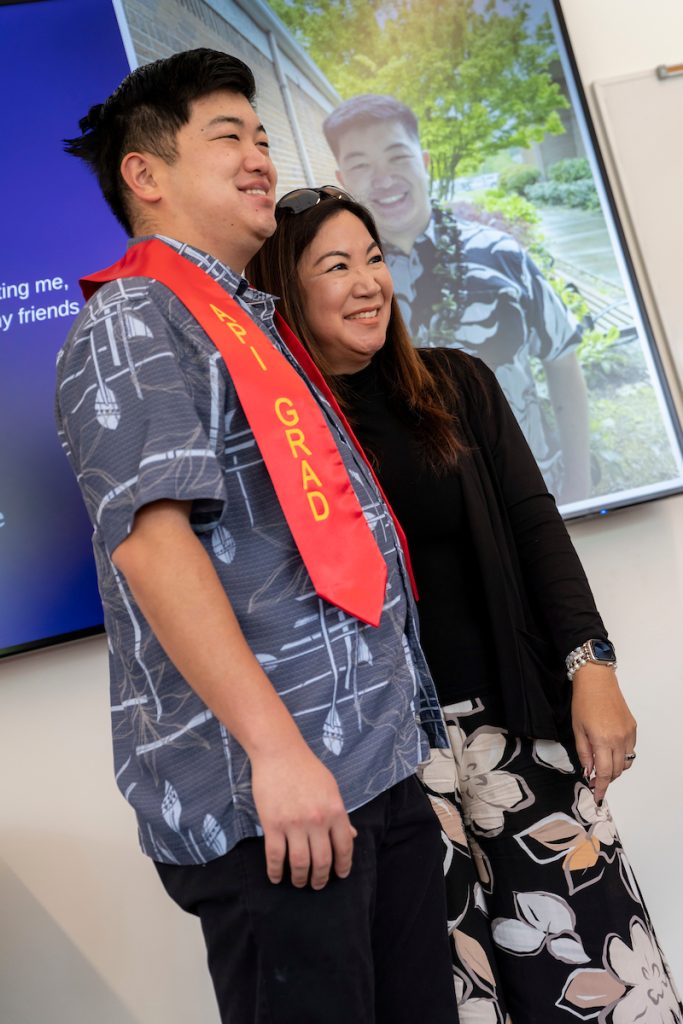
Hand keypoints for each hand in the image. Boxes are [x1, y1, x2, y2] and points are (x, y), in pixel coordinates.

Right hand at [251, 744, 356, 889]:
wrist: (279, 753)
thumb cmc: (307, 768)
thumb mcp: (331, 788)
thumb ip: (340, 814)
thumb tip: (351, 836)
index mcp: (335, 811)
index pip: (344, 847)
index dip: (343, 865)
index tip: (340, 875)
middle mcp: (317, 820)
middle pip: (322, 861)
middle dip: (321, 878)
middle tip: (318, 885)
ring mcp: (294, 824)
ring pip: (300, 863)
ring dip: (300, 878)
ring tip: (299, 882)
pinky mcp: (272, 824)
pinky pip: (275, 856)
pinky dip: (275, 871)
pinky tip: (276, 877)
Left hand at [571, 664, 636, 802]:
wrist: (597, 680)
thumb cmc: (583, 702)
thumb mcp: (577, 729)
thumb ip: (583, 753)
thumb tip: (588, 771)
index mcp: (602, 740)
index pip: (604, 773)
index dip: (600, 787)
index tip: (597, 796)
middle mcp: (619, 739)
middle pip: (616, 770)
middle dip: (606, 778)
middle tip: (594, 779)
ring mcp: (628, 733)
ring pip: (626, 762)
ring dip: (615, 768)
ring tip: (602, 764)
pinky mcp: (633, 727)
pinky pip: (631, 750)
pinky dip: (622, 756)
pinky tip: (611, 751)